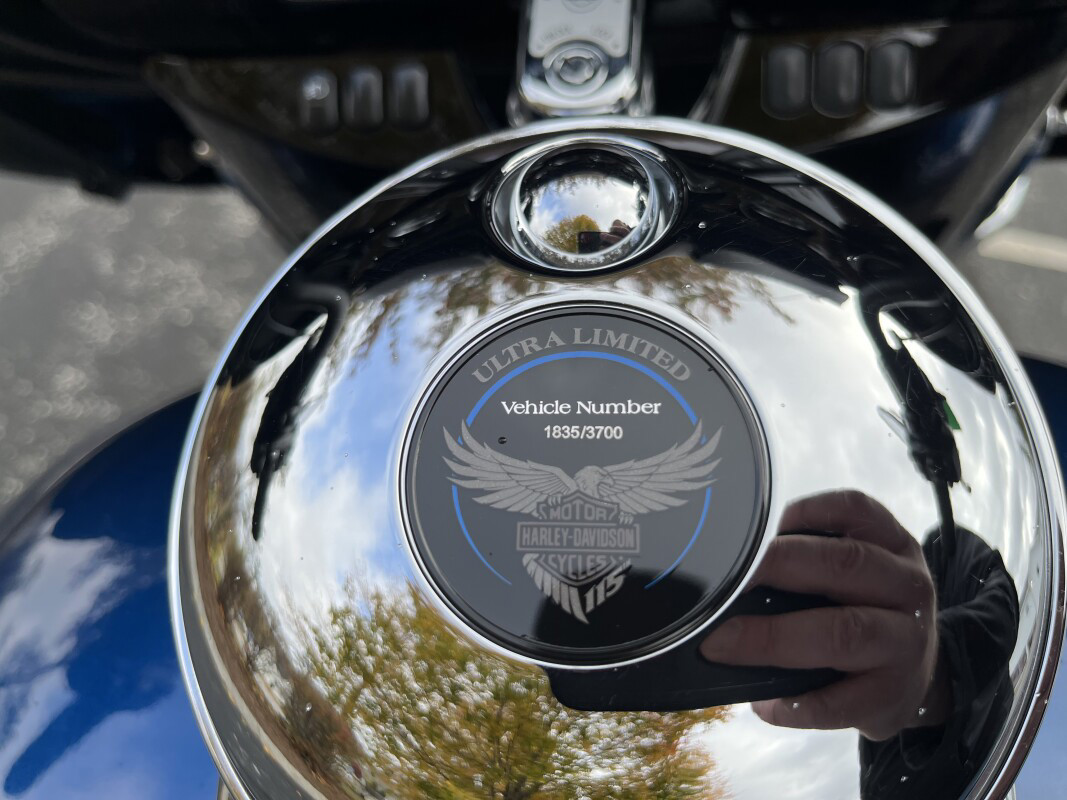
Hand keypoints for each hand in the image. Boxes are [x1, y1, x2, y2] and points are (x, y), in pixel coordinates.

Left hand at [700, 490, 949, 740]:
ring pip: (844, 631)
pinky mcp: (893, 697)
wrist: (919, 679)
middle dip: (776, 567)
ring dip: (773, 637)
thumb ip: (808, 559)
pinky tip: (763, 703)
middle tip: (722, 583)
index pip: (855, 509)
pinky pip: (841, 702)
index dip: (804, 511)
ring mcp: (907, 643)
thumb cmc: (865, 612)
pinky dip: (796, 704)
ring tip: (723, 644)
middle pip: (845, 564)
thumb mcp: (857, 573)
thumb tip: (728, 567)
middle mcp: (907, 587)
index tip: (756, 527)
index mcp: (893, 545)